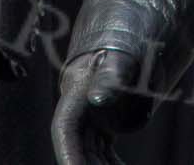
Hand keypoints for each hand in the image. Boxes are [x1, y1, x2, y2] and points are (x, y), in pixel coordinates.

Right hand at [52, 48, 146, 164]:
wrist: (128, 41)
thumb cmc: (124, 47)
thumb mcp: (119, 59)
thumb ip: (110, 75)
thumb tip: (98, 99)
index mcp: (75, 97)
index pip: (65, 132)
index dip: (69, 156)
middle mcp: (78, 115)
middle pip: (79, 152)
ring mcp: (90, 124)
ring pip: (92, 157)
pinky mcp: (103, 129)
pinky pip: (104, 155)